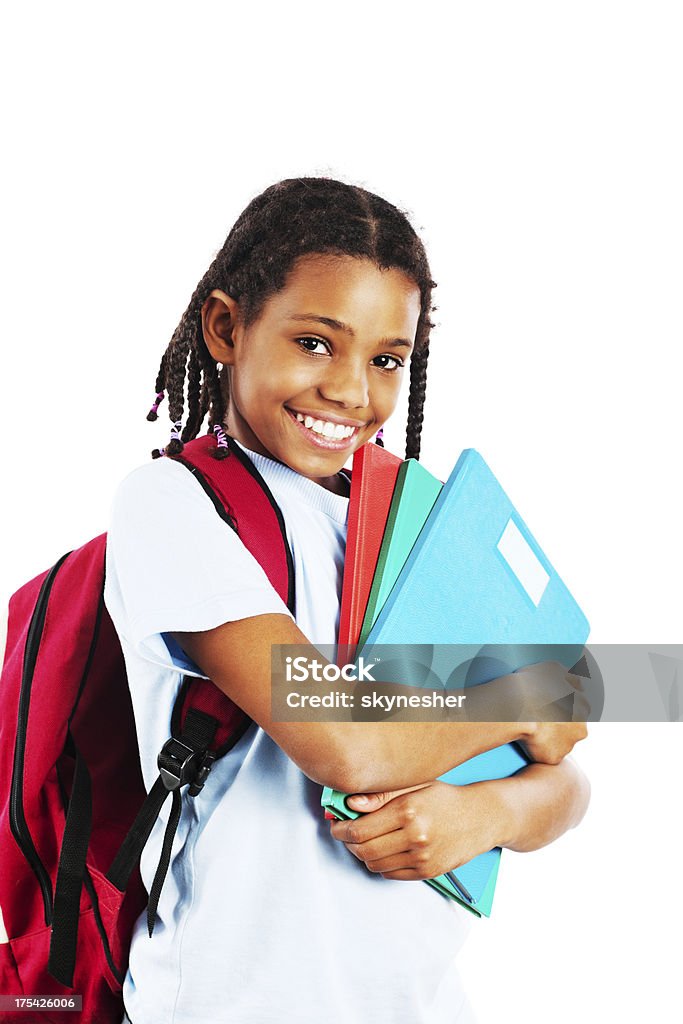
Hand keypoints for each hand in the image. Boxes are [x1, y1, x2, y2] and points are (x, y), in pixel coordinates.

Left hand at [329, 781, 503, 880]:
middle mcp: (415, 836)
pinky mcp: (427, 872)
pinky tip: (384, 849)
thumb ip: (381, 795)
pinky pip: (391, 874)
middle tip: (345, 834)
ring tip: (365, 841)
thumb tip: (351, 804)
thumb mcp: (415, 785)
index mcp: (408, 810)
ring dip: (363, 854)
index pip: (360, 829)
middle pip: (364, 850)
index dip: (341, 829)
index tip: (337, 825)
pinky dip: (381, 864)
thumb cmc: (445, 798)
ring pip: (375, 865)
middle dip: (348, 843)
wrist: (481, 818)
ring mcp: (422, 857)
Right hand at [513, 662, 588, 763]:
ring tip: (530, 730)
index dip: (562, 708)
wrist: (519, 705)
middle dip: (560, 726)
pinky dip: (538, 750)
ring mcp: (568, 746)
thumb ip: (568, 676)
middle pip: (571, 730)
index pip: (577, 710)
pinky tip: (526, 740)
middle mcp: (581, 729)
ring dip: (549, 739)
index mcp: (583, 706)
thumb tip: (575, 682)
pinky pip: (545, 756)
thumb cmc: (534, 683)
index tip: (548, 706)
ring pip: (559, 744)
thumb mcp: (555, 668)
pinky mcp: (553, 758)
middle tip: (540, 719)